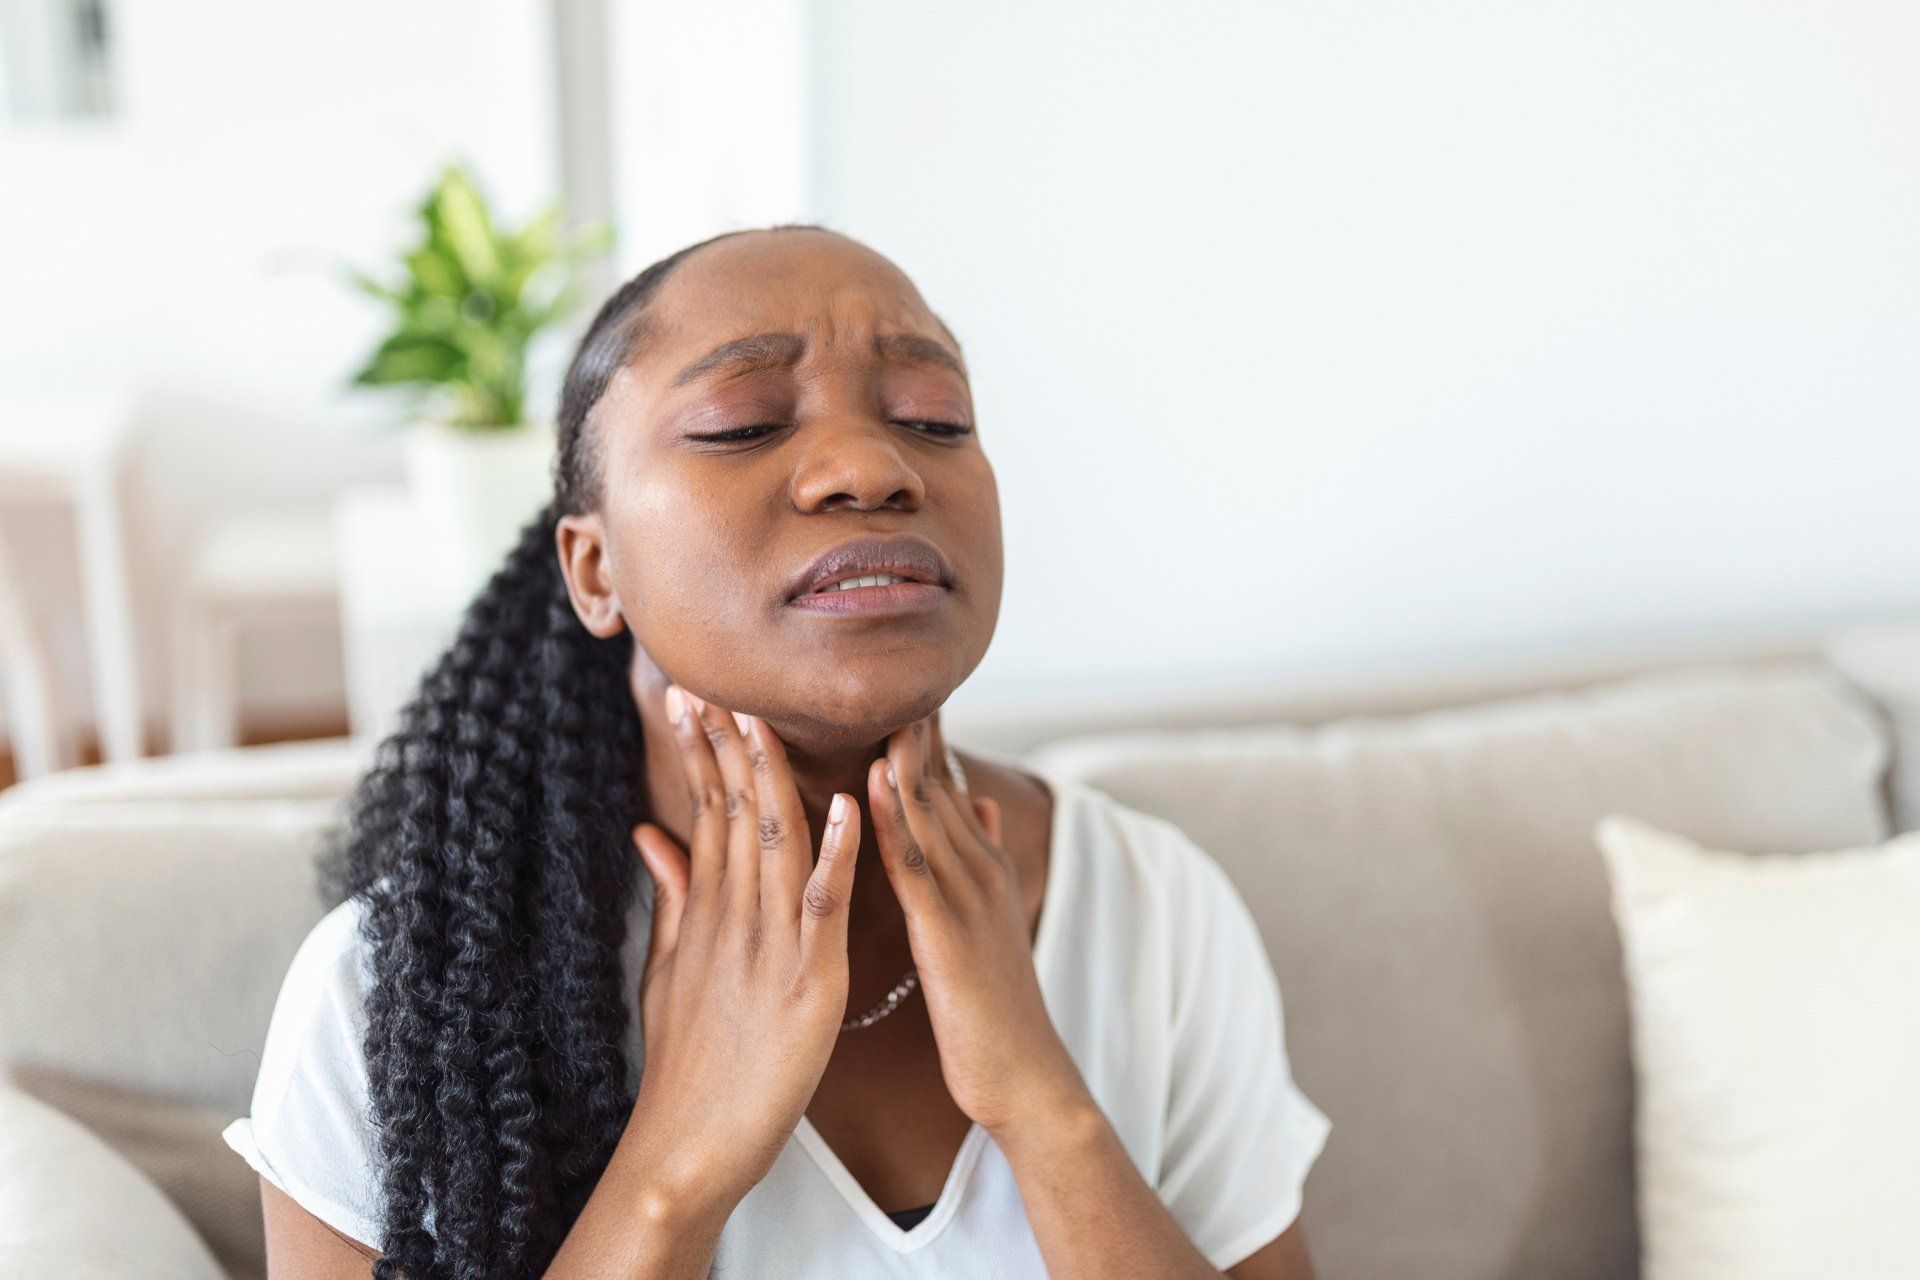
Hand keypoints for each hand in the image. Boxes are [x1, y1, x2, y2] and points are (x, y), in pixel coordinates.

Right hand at [625, 684, 862, 1202]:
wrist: (686, 1147)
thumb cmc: (686, 1062)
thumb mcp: (671, 967)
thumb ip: (672, 893)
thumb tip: (648, 830)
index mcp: (710, 911)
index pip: (708, 812)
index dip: (705, 750)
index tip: (697, 692)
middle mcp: (734, 917)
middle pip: (733, 813)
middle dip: (726, 742)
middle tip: (718, 676)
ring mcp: (769, 947)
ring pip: (773, 843)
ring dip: (775, 775)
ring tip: (769, 712)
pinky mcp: (807, 982)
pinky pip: (822, 908)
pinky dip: (834, 855)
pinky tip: (846, 807)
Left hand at [868, 712, 1089, 1133]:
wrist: (1025, 1080)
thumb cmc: (994, 1008)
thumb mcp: (988, 921)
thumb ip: (978, 856)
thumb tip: (974, 799)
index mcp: (977, 867)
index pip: (941, 782)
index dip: (918, 729)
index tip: (890, 674)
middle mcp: (976, 869)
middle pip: (936, 779)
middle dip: (910, 720)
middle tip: (878, 657)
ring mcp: (967, 898)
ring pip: (927, 809)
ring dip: (899, 751)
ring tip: (876, 693)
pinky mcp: (949, 934)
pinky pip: (916, 865)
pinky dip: (897, 817)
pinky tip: (875, 780)